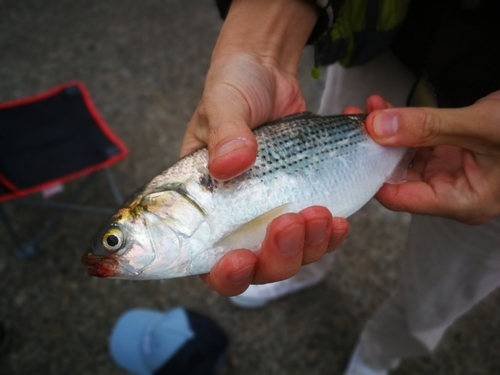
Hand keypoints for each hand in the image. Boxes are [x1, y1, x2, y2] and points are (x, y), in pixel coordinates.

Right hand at [180, 0, 349, 294]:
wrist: (267, 71)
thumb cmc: (233, 87)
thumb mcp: (221, 104)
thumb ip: (224, 133)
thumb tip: (230, 164)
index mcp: (204, 202)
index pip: (207, 256)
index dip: (224, 272)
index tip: (239, 259)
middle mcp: (238, 216)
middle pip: (259, 266)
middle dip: (279, 257)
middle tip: (292, 223)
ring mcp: (271, 211)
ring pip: (292, 256)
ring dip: (310, 247)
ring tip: (322, 216)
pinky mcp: (301, 199)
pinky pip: (317, 233)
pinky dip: (330, 234)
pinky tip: (341, 219)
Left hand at [346, 93, 499, 224]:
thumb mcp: (480, 126)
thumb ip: (427, 127)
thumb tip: (376, 127)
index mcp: (461, 201)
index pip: (399, 198)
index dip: (370, 173)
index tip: (352, 144)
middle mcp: (452, 192)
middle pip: (398, 176)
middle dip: (374, 148)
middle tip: (354, 119)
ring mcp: (450, 173)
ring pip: (404, 157)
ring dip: (385, 132)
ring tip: (367, 108)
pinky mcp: (450, 154)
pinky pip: (416, 143)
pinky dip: (401, 125)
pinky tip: (384, 106)